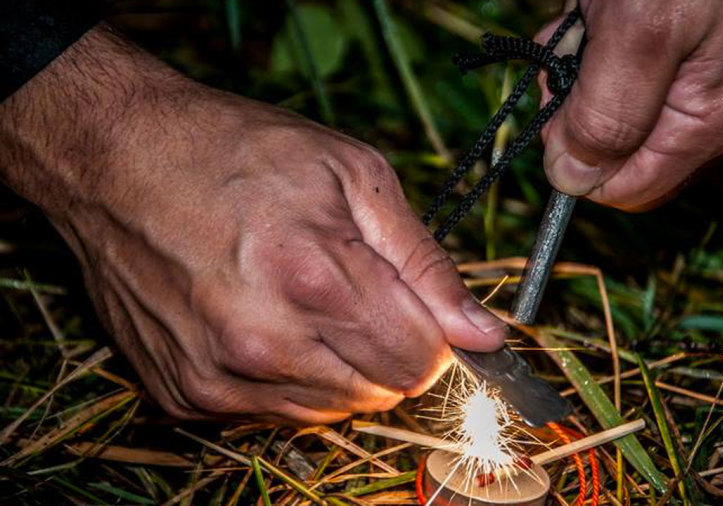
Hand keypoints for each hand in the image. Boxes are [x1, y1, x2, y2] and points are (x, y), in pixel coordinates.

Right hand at [0, 25, 506, 423]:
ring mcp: (218, 375)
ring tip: (305, 301)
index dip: (433, 336)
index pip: (421, 361)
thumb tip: (485, 334)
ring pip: (330, 410)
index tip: (419, 310)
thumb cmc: (237, 153)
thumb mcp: (353, 175)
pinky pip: (271, 413)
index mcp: (317, 278)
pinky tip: (263, 321)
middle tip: (357, 294)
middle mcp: (265, 341)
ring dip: (340, 367)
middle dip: (389, 350)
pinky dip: (286, 377)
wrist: (117, 158)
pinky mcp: (184, 392)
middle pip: (381, 392)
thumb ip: (425, 264)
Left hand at [538, 0, 722, 209]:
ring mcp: (716, 82)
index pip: (627, 190)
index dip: (577, 158)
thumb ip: (607, 117)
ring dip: (586, 76)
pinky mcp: (700, 53)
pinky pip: (635, 79)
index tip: (559, 102)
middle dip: (581, 111)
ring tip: (587, 22)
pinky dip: (604, 52)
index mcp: (715, 122)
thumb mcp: (636, 33)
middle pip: (624, 153)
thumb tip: (573, 182)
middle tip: (570, 52)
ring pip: (623, 115)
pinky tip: (600, 16)